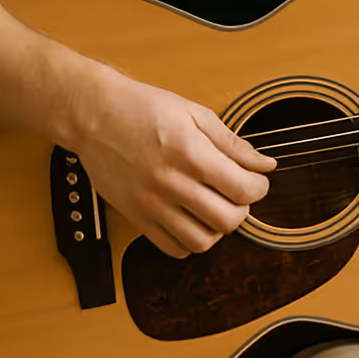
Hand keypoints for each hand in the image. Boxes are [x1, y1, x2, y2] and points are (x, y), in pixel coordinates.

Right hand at [76, 72, 276, 258]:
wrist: (93, 115)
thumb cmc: (142, 108)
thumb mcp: (195, 114)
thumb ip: (232, 143)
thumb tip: (265, 164)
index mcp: (191, 153)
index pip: (243, 189)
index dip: (260, 188)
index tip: (257, 181)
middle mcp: (171, 183)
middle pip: (227, 220)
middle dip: (242, 209)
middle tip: (236, 194)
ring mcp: (151, 204)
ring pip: (201, 241)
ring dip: (217, 229)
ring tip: (214, 208)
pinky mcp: (135, 217)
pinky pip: (171, 248)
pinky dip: (189, 242)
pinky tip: (191, 221)